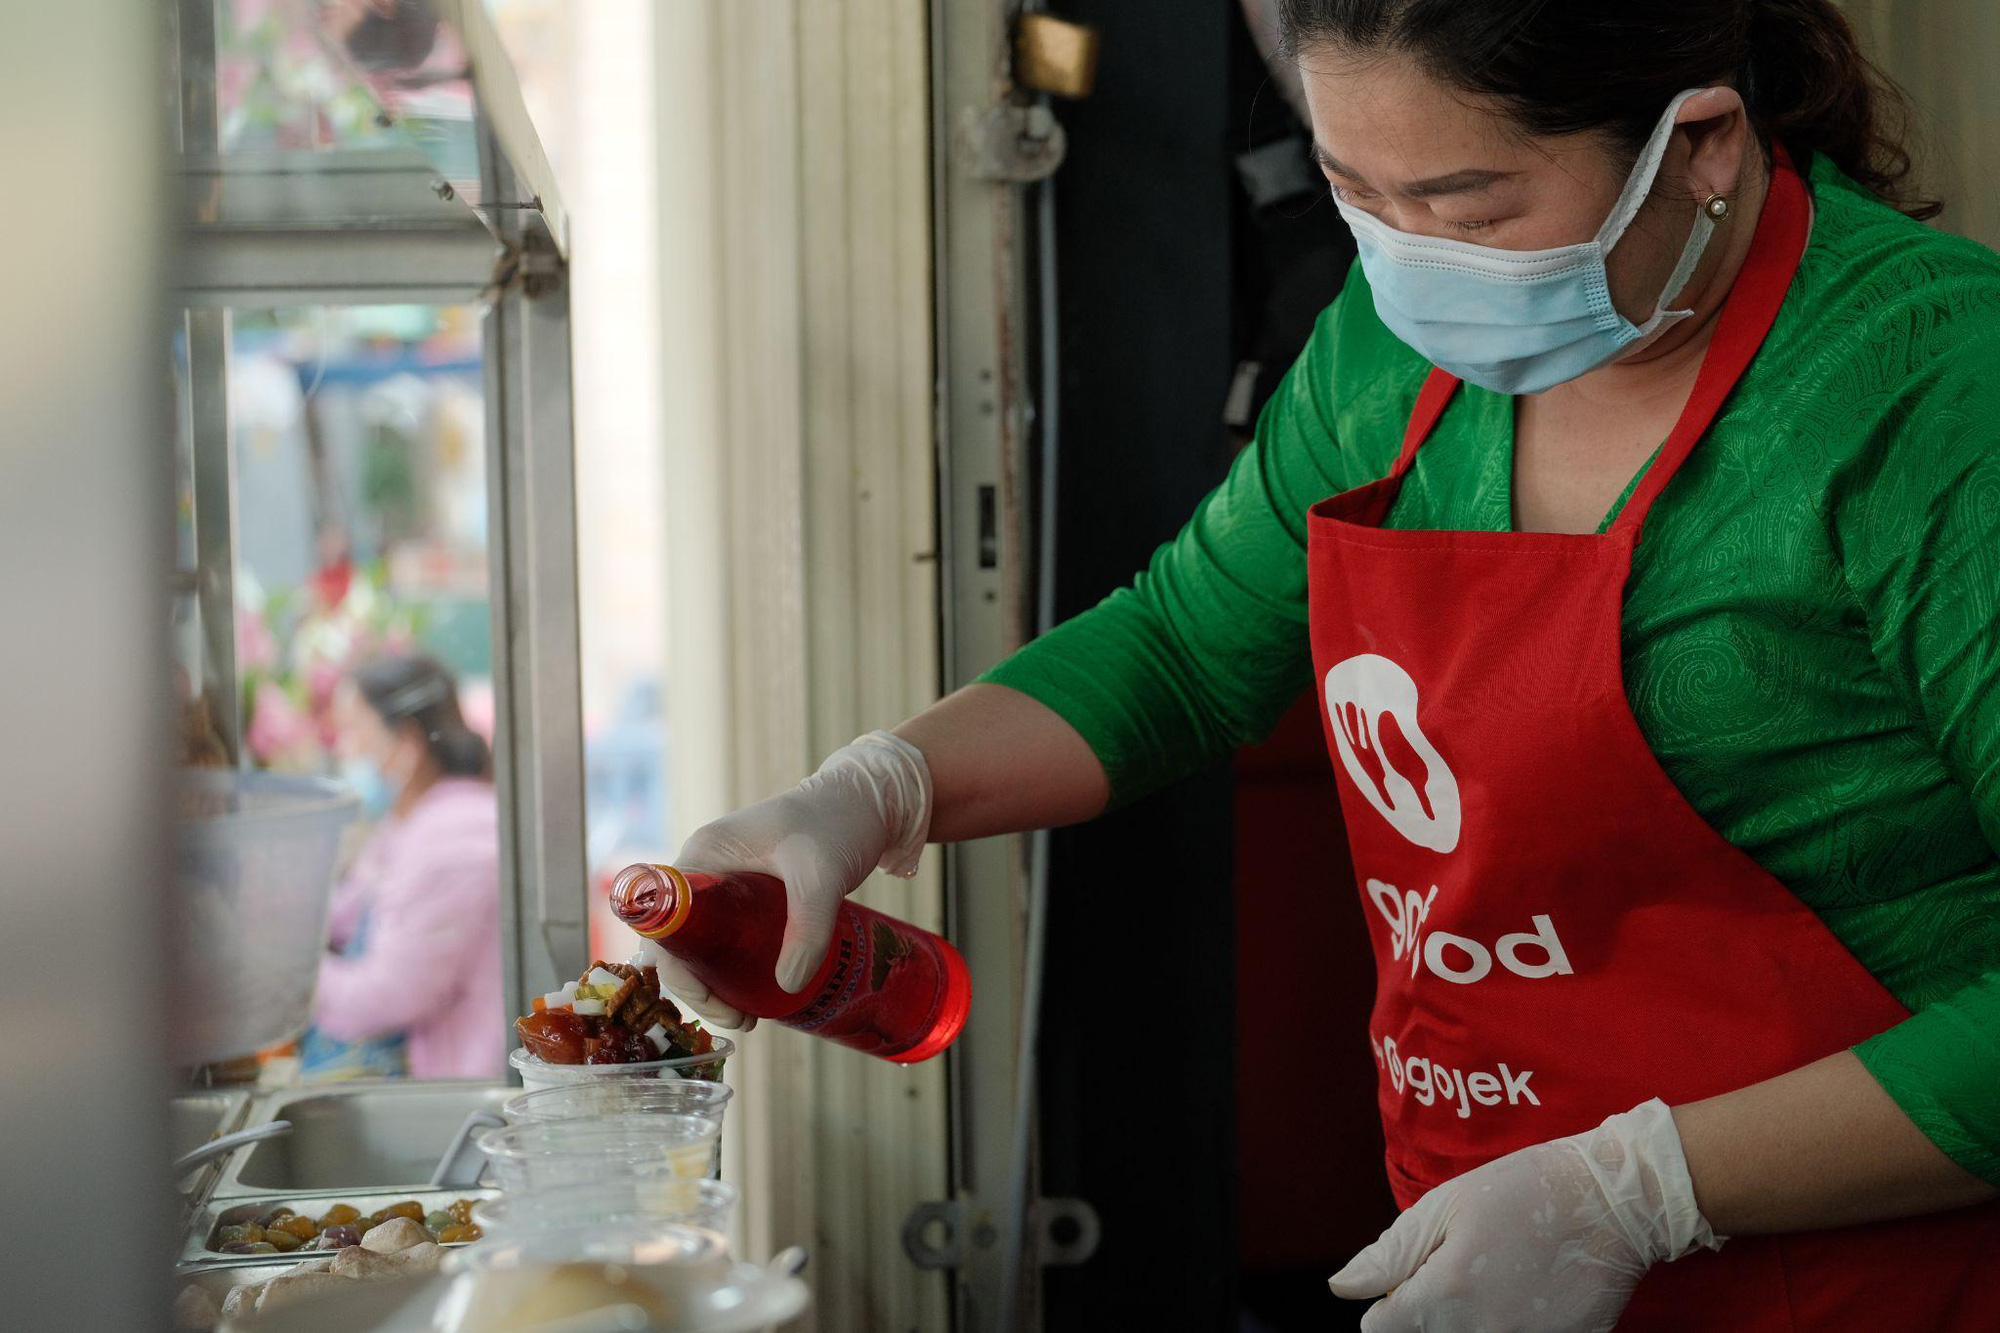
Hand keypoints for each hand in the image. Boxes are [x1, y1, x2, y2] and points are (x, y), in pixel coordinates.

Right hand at [646, 731, 931, 1031]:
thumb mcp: (822, 876)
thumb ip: (808, 929)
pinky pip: (727, 937)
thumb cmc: (839, 823)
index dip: (680, 971)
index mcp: (703, 855)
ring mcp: (726, 882)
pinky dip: (735, 967)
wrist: (868, 800)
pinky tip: (762, 992)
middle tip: (742, 1020)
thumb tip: (788, 987)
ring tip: (752, 1016)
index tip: (718, 1003)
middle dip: (701, 987)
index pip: (666, 925)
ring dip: (717, 982)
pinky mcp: (750, 893)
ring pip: (703, 943)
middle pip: (679, 941)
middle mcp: (705, 869)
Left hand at [1330, 1099, 1720, 1331]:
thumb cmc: (1525, 1191)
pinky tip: (1526, 1298)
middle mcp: (1484, 1332)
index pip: (1381, 1330)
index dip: (1388, 1304)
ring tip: (1496, 1281)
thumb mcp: (1448, 1205)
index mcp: (1447, 1292)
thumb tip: (1342, 1289)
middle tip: (1462, 1273)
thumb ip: (1391, 1255)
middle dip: (1427, 1313)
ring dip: (1466, 1322)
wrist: (1615, 1201)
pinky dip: (1512, 1325)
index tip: (1410, 1281)